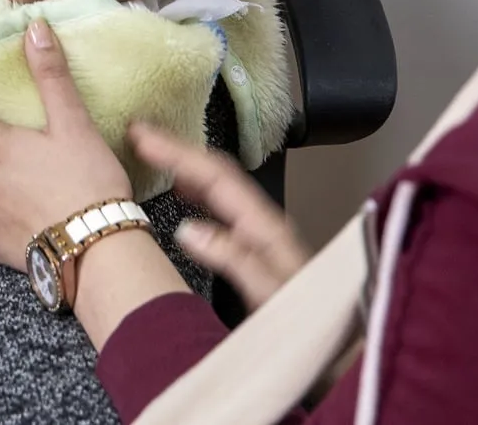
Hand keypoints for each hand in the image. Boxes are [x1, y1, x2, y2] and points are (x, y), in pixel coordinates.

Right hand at [131, 123, 306, 311]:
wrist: (338, 344)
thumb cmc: (309, 323)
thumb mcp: (271, 296)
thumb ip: (234, 261)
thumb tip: (187, 229)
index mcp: (265, 227)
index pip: (215, 175)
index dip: (176, 152)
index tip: (142, 136)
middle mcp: (264, 222)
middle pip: (217, 170)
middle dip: (177, 147)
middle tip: (139, 133)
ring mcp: (261, 231)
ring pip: (218, 183)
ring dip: (185, 163)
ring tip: (152, 151)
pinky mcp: (256, 245)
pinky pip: (220, 202)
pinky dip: (195, 187)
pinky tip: (182, 190)